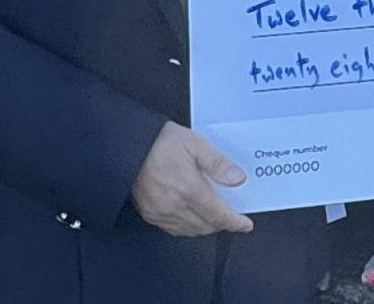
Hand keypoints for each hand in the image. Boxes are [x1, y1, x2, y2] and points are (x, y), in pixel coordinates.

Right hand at [130, 122, 253, 236]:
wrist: (128, 146)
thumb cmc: (161, 142)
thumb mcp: (196, 144)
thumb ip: (218, 164)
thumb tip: (238, 179)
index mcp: (189, 189)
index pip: (218, 215)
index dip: (235, 223)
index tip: (246, 225)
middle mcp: (173, 205)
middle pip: (206, 226)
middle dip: (223, 223)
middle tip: (232, 215)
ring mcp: (159, 212)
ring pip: (190, 230)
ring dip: (206, 226)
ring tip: (215, 215)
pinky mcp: (149, 214)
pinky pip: (174, 229)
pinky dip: (189, 227)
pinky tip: (194, 217)